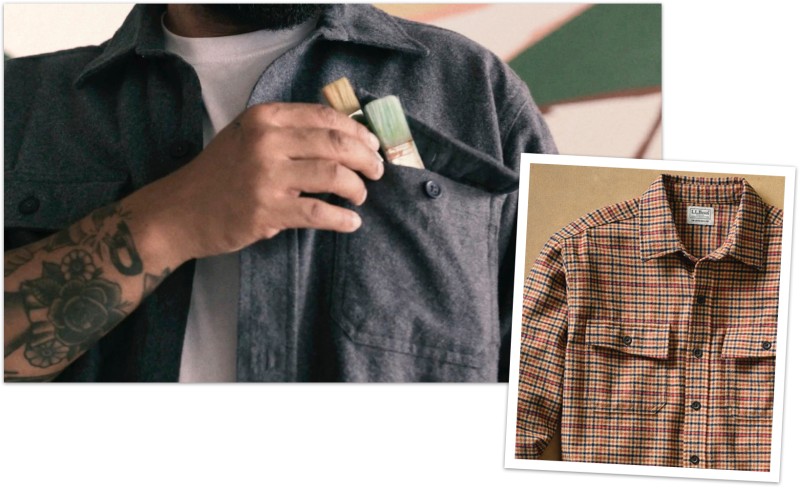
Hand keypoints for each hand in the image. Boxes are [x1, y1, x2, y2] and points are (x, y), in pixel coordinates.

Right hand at [125, 102, 383, 265]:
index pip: (326, 117)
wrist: (180, 211)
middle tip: (376, 171)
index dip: (357, 131)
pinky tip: (351, 223)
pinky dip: (342, 220)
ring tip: (360, 196)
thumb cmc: (220, 173)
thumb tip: (345, 136)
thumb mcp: (249, 137)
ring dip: (357, 188)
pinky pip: (319, 213)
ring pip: (334, 176)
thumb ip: (288, 131)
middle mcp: (266, 141)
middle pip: (336, 144)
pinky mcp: (267, 210)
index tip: (371, 145)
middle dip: (366, 158)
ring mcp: (266, 176)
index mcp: (265, 118)